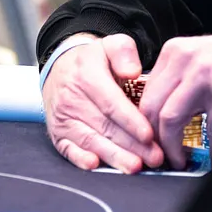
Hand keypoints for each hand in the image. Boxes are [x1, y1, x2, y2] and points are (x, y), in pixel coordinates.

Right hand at [43, 34, 161, 171]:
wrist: (60, 67)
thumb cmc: (92, 61)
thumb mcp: (110, 45)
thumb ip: (125, 52)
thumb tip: (132, 71)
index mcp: (86, 77)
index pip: (111, 103)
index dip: (131, 122)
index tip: (149, 135)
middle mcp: (71, 99)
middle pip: (104, 126)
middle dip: (131, 146)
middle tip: (154, 158)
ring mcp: (63, 118)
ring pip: (90, 140)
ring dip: (113, 156)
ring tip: (134, 166)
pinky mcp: (58, 132)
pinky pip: (67, 148)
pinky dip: (79, 159)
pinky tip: (94, 165)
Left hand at [139, 32, 211, 167]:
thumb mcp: (199, 58)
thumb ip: (179, 80)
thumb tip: (161, 118)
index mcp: (174, 51)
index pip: (146, 94)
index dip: (146, 124)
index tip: (152, 142)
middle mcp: (183, 58)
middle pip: (151, 107)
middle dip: (155, 139)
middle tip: (163, 158)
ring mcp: (203, 71)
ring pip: (170, 119)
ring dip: (173, 147)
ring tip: (181, 161)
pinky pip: (210, 128)